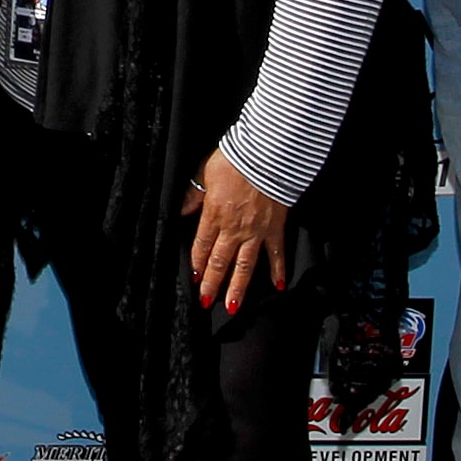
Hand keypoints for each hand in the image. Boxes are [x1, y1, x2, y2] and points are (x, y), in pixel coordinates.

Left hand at [181, 152, 291, 311]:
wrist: (268, 153)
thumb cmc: (236, 159)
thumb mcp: (205, 173)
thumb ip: (194, 195)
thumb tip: (181, 211)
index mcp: (214, 215)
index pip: (201, 246)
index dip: (196, 264)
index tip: (192, 279)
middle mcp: (234, 228)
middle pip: (220, 261)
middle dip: (212, 284)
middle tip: (206, 303)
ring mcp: (256, 231)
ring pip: (245, 265)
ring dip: (239, 287)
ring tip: (233, 306)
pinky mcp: (275, 228)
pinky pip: (277, 253)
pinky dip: (279, 270)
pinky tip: (279, 286)